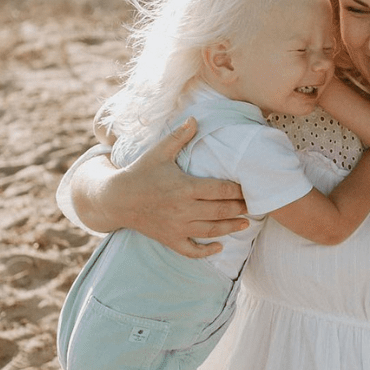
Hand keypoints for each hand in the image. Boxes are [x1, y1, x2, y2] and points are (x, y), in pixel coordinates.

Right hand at [117, 118, 248, 257]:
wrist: (115, 199)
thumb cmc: (140, 173)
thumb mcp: (158, 152)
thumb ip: (179, 136)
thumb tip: (195, 118)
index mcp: (184, 187)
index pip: (220, 190)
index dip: (238, 189)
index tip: (249, 186)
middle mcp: (183, 209)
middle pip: (220, 211)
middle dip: (240, 208)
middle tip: (254, 204)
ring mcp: (177, 227)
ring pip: (211, 231)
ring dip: (231, 228)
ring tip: (246, 223)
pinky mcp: (169, 239)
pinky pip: (191, 251)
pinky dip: (206, 252)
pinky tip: (219, 247)